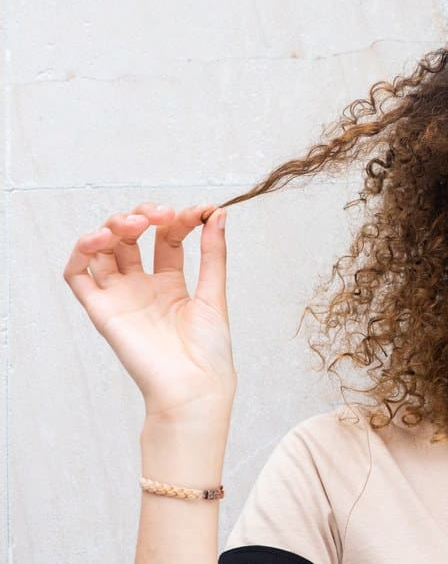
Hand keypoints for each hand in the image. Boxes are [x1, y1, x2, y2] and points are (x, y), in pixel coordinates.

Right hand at [64, 202, 235, 422]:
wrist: (194, 388)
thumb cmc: (208, 353)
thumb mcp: (215, 294)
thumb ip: (214, 254)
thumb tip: (218, 214)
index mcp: (171, 285)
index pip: (167, 239)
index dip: (180, 220)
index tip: (202, 211)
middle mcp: (142, 288)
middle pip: (131, 238)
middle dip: (143, 216)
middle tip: (162, 215)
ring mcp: (121, 297)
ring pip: (102, 249)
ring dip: (112, 226)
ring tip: (135, 223)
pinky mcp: (101, 310)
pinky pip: (77, 275)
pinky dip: (82, 249)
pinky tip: (101, 237)